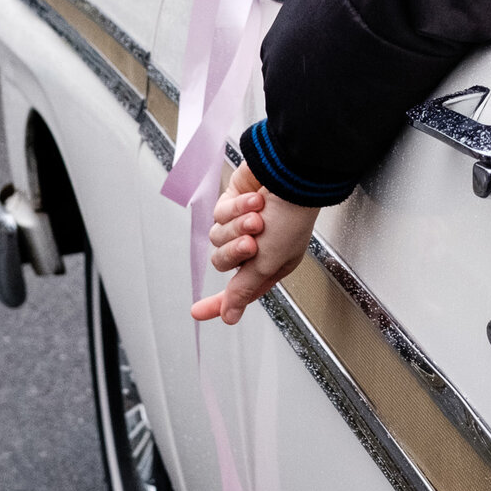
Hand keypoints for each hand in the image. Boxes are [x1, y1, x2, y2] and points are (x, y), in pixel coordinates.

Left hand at [193, 163, 318, 325]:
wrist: (292, 174)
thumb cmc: (292, 217)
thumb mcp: (269, 262)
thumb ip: (244, 289)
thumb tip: (230, 316)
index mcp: (271, 265)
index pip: (239, 291)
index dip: (219, 303)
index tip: (197, 312)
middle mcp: (258, 246)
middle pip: (224, 262)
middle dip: (235, 251)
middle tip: (251, 241)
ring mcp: (243, 224)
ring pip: (219, 237)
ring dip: (237, 226)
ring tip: (257, 216)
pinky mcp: (234, 203)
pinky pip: (221, 214)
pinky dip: (238, 207)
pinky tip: (255, 199)